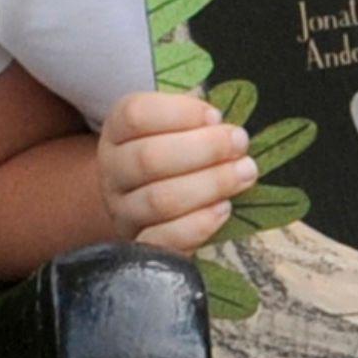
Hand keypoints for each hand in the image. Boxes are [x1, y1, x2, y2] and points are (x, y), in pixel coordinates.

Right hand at [95, 89, 253, 254]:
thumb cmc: (173, 153)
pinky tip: (224, 209)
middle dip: (205, 149)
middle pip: (149, 158)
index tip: (215, 116)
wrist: (148, 201)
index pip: (135, 115)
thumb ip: (194, 117)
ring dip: (211, 184)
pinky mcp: (139, 245)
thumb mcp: (175, 126)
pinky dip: (198, 225)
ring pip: (161, 200)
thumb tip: (216, 121)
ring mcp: (123, 210)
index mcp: (117, 131)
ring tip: (245, 173)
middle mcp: (112, 170)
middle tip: (240, 143)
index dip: (180, 113)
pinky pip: (163, 241)